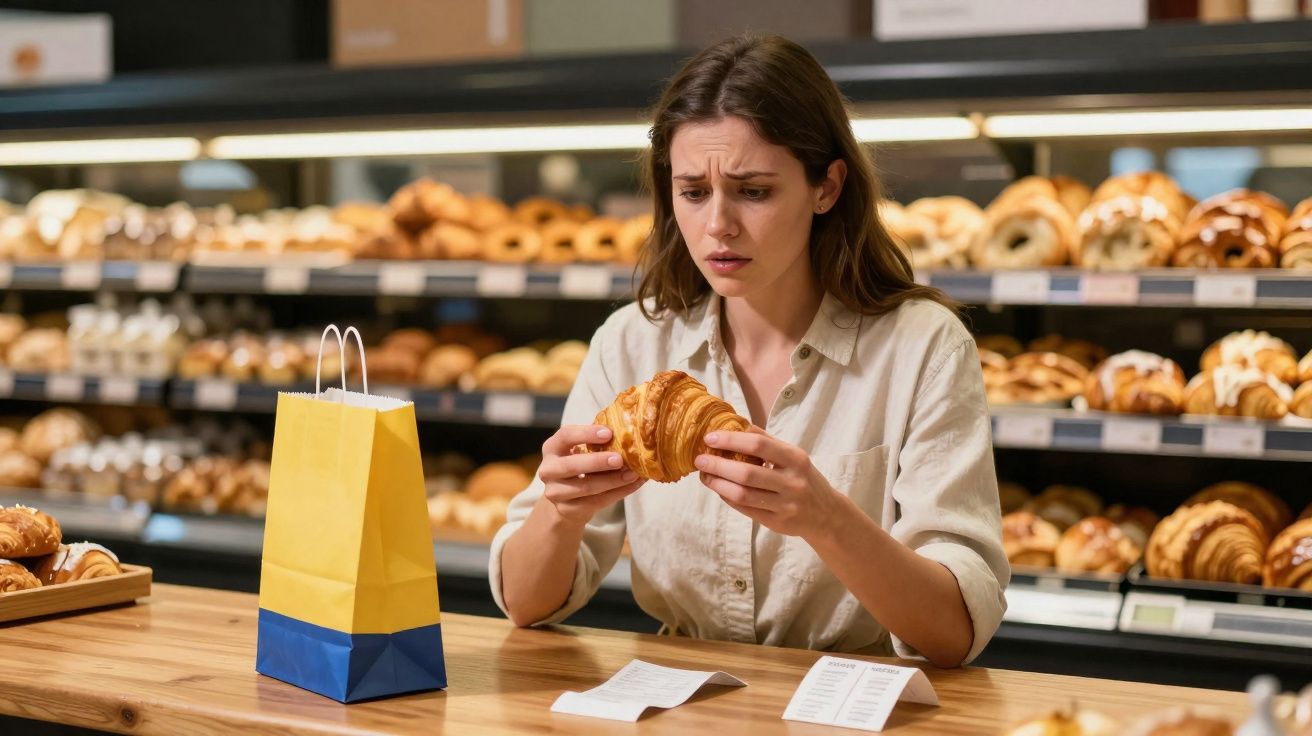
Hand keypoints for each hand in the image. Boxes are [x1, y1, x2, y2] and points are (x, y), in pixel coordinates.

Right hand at [537, 424, 643, 525]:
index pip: (565, 436)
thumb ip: (596, 443)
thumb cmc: (579, 466)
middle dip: (597, 462)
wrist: (566, 500)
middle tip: (620, 459)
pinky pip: (597, 502)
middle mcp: (548, 470)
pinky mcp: (567, 510)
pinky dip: (619, 493)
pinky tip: (633, 485)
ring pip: (586, 487)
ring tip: (633, 474)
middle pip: (571, 465)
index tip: (609, 433)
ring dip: (613, 480)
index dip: (586, 433)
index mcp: (552, 448)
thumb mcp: (580, 451)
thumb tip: (628, 434)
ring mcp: (555, 492)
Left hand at [695, 427, 845, 539]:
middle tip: (699, 459)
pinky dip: (728, 498)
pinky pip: (745, 509)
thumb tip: (737, 424)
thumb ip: (768, 441)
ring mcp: (785, 504)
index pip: (759, 445)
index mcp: (795, 459)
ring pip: (743, 494)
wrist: (826, 515)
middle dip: (718, 465)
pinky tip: (719, 489)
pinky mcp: (777, 522)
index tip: (710, 438)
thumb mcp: (793, 456)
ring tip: (705, 475)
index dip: (731, 440)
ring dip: (718, 484)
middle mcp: (792, 482)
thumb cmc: (804, 478)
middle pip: (747, 473)